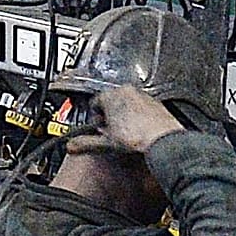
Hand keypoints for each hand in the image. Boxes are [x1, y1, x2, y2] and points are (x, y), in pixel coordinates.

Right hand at [65, 85, 184, 155]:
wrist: (163, 140)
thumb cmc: (137, 137)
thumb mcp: (106, 142)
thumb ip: (86, 142)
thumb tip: (73, 145)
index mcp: (111, 96)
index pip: (94, 102)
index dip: (94, 117)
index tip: (97, 127)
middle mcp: (127, 91)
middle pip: (111, 102)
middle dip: (108, 116)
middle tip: (110, 132)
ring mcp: (143, 95)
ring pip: (126, 103)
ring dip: (123, 115)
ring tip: (125, 133)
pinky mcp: (155, 102)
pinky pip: (140, 106)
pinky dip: (137, 115)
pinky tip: (138, 130)